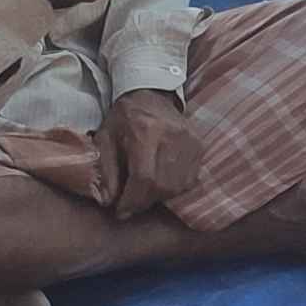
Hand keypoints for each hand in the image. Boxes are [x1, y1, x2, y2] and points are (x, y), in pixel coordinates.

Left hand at [103, 87, 201, 218]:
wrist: (150, 94)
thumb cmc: (124, 118)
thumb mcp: (106, 139)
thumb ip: (107, 171)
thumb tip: (108, 202)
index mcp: (146, 131)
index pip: (144, 177)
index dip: (132, 200)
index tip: (121, 211)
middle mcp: (172, 136)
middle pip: (162, 185)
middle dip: (144, 201)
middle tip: (131, 204)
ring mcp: (190, 141)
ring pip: (177, 186)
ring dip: (159, 197)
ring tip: (144, 193)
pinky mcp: (199, 145)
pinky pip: (189, 179)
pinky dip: (174, 188)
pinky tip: (161, 183)